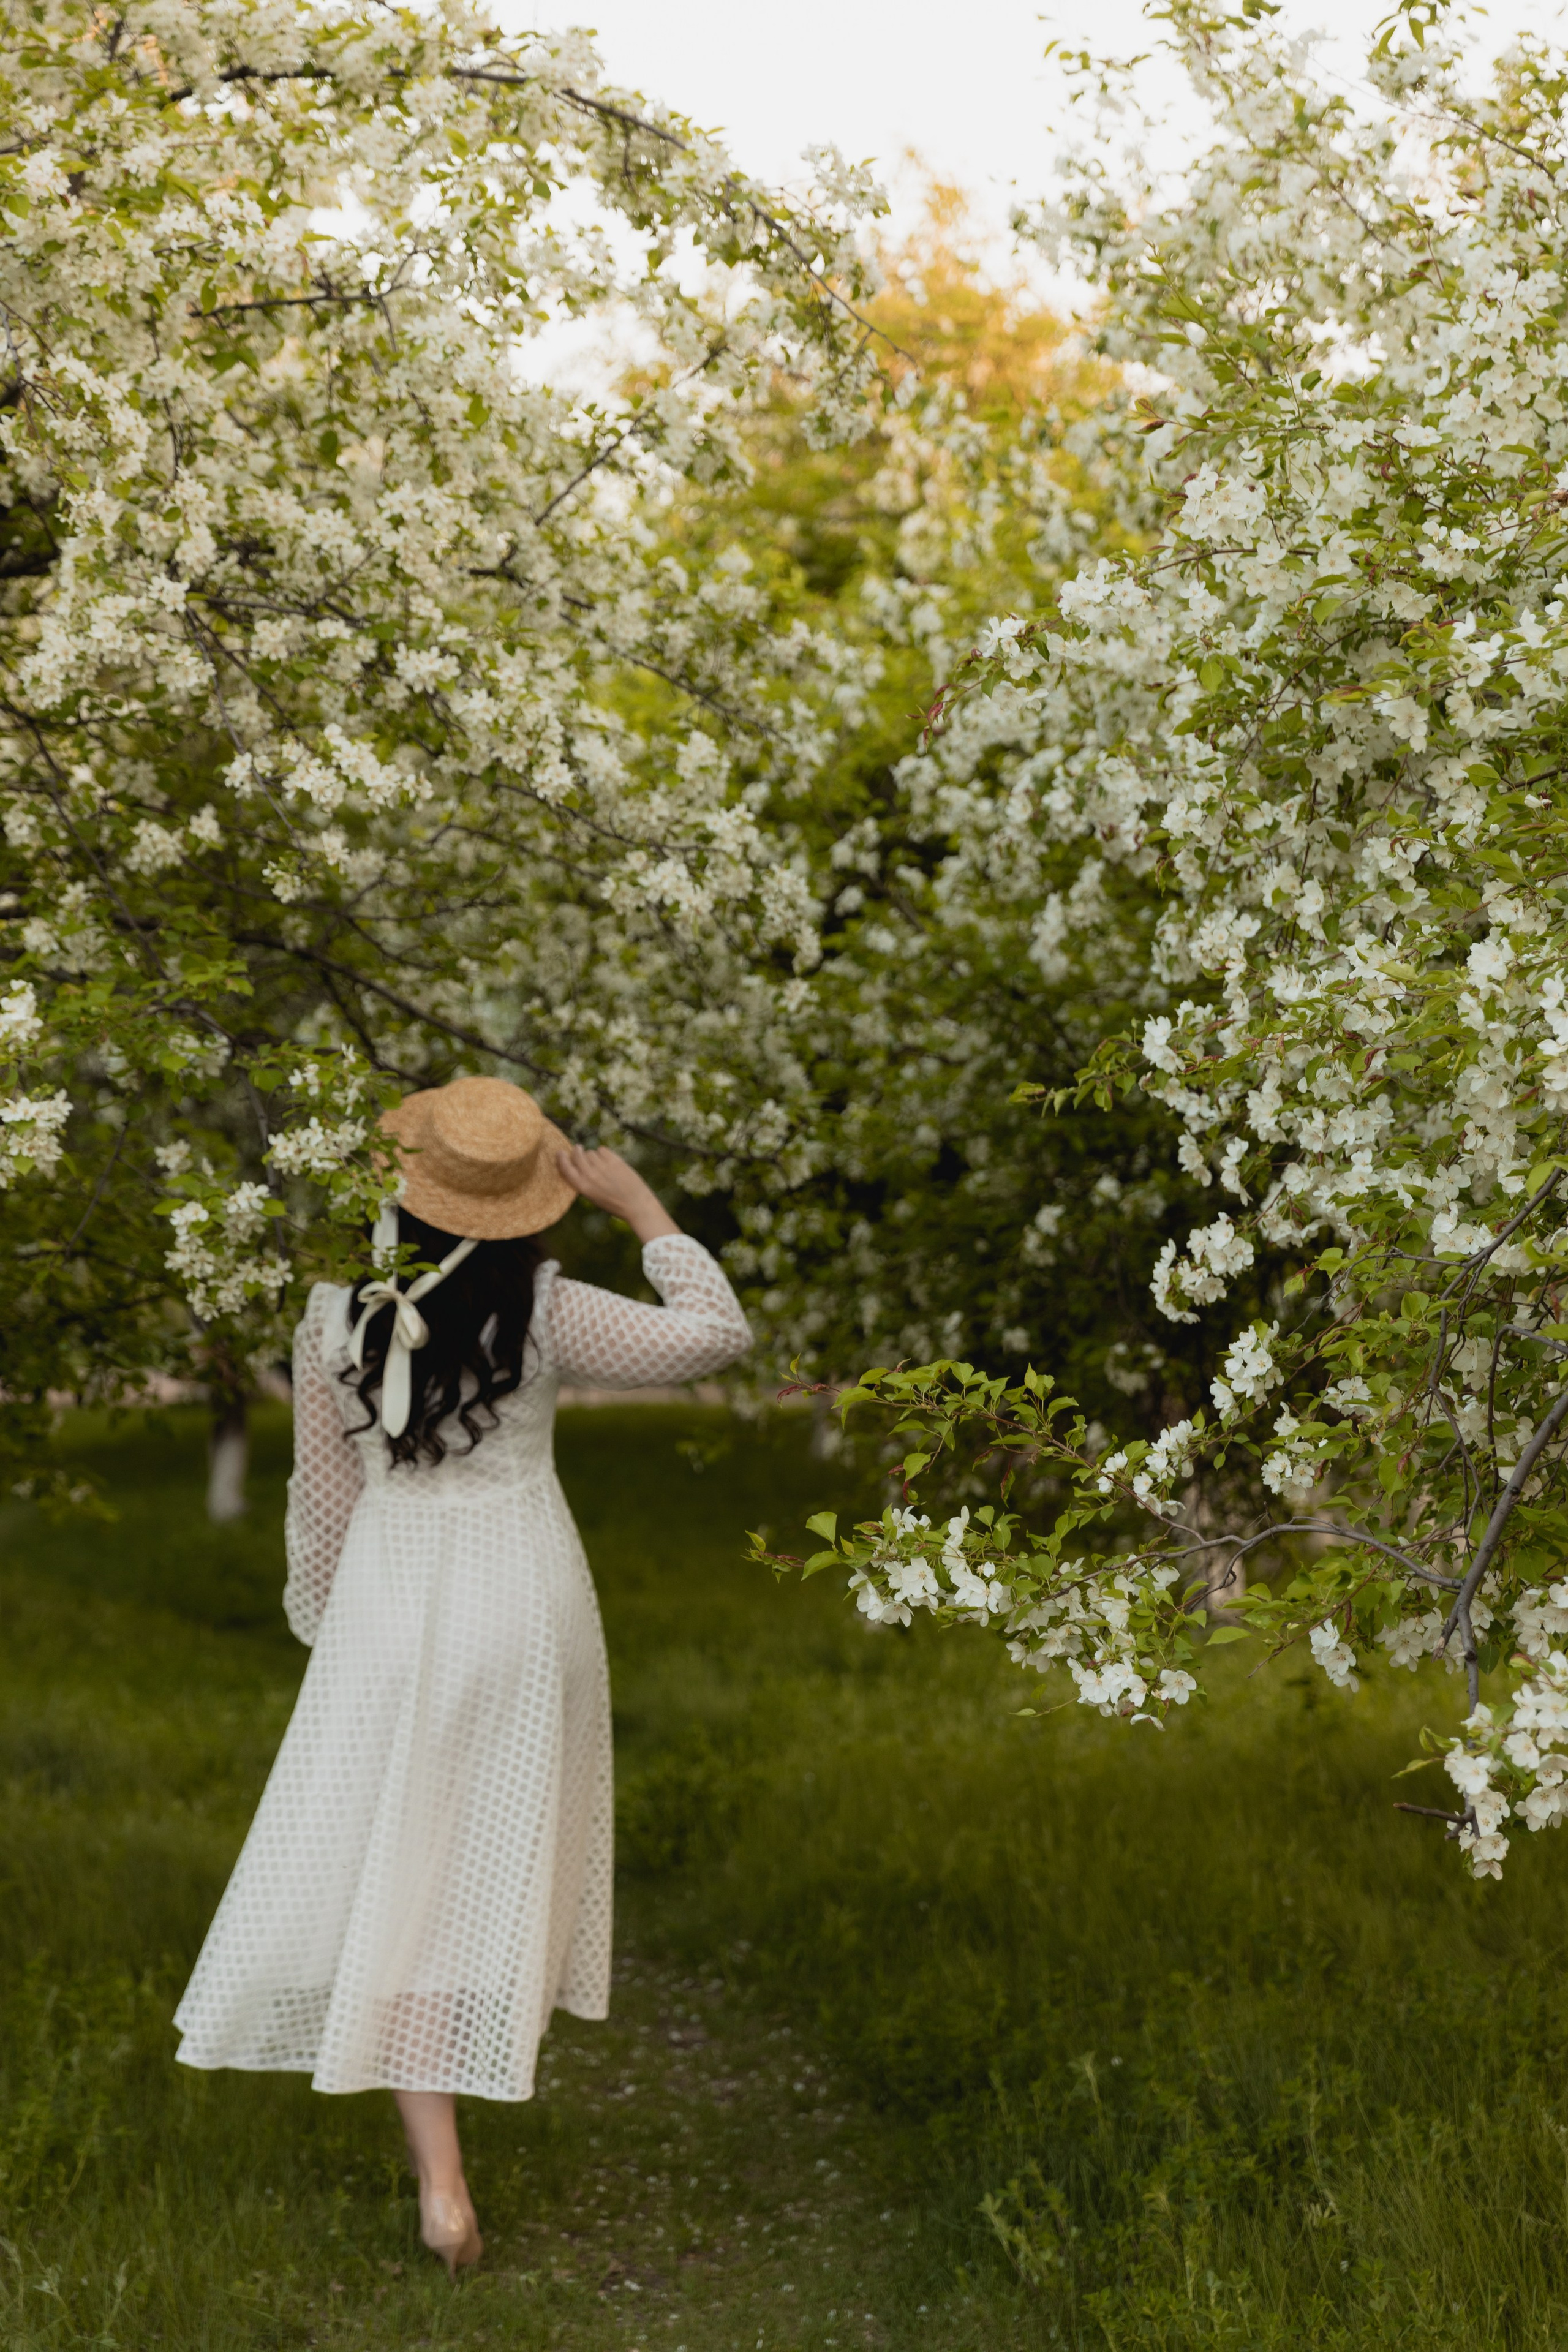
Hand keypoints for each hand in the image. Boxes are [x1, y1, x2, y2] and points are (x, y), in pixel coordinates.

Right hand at [555, 1144, 679, 1243]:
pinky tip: (609, 1161)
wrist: (636, 1204)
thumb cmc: (614, 1203)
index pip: (565, 1168)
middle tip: (578, 1149)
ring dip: (593, 1156)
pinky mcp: (614, 1161)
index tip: (560, 1153)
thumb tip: (576, 1165)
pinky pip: (602, 1150)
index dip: (561, 1158)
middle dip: (577, 1151)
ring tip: (602, 1165)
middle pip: (577, 1155)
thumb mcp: (593, 1196)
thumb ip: (583, 1181)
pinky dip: (604, 1153)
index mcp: (583, 1187)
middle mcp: (590, 1175)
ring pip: (591, 1152)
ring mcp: (603, 1167)